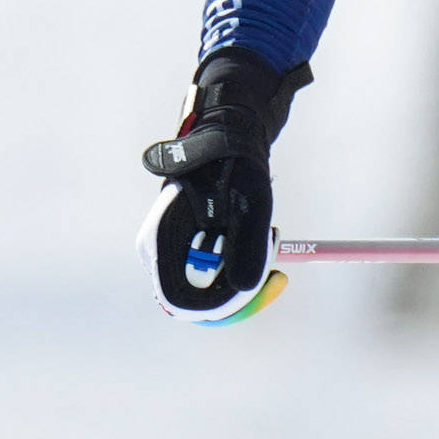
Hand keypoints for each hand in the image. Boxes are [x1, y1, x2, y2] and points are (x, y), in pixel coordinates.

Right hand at [141, 50, 304, 319]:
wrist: (229, 131)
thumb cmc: (234, 160)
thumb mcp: (249, 202)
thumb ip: (247, 244)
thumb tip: (247, 287)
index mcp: (161, 238)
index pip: (179, 300)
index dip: (221, 308)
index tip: (262, 289)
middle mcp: (158, 249)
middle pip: (194, 301)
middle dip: (240, 294)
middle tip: (280, 273)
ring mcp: (171, 250)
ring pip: (209, 288)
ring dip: (245, 274)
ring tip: (270, 234)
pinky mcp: (187, 247)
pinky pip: (215, 274)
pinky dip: (242, 262)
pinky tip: (262, 232)